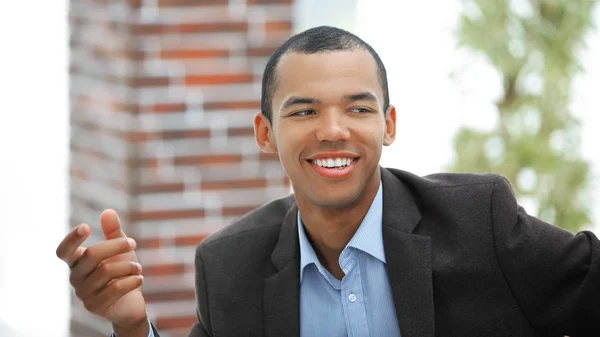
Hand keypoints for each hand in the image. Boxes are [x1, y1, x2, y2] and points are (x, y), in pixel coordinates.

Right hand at [56, 209, 148, 335]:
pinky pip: (115, 289)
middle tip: (134, 243)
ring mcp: (83, 293)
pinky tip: (139, 279)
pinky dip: (131, 281)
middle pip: (91, 255)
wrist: (130, 302)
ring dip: (128, 266)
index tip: (86, 227)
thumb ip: (113, 232)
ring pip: (106, 271)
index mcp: (77, 262)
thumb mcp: (120, 250)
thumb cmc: (121, 271)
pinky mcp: (95, 306)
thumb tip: (108, 211)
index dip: (72, 239)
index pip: (64, 251)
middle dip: (116, 246)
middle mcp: (75, 277)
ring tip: (138, 268)